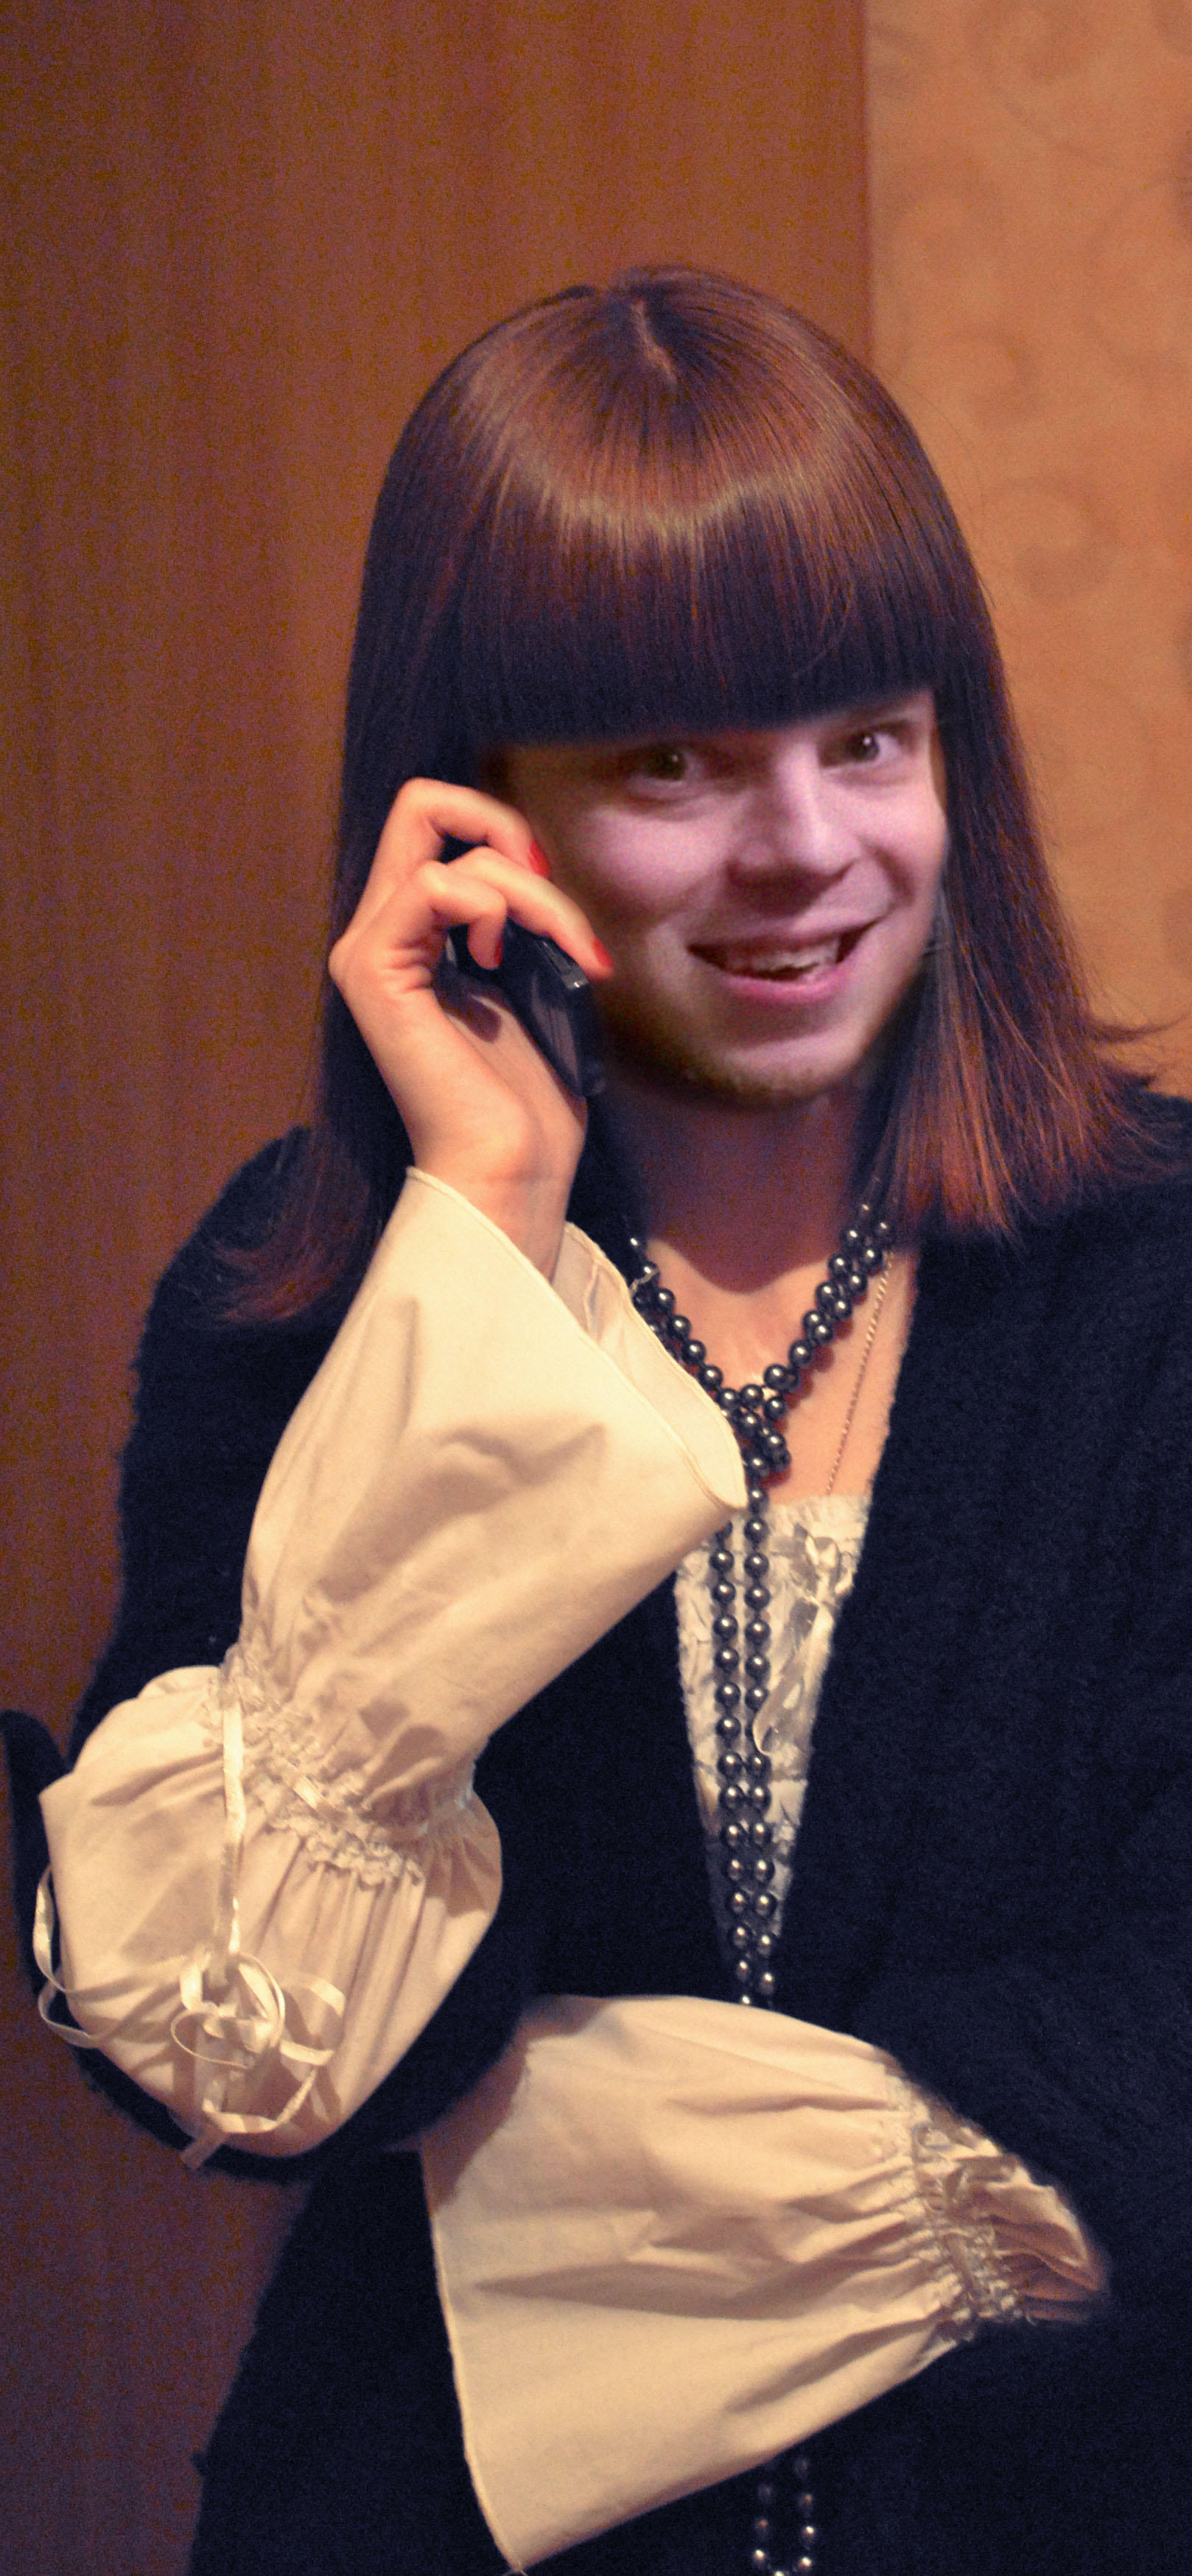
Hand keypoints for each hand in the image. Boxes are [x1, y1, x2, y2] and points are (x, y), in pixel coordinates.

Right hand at [328, 779, 610, 1270]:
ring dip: (531, 894)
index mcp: (410, 935)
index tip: (550, 899)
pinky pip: (433, 885)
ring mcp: (368, 951)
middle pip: (418, 804)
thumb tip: (527, 869)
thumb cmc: (527, 1098)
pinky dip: (495, 907)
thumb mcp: (530, 981)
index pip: (434, 825)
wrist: (510, 1169)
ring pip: (448, 850)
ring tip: (562, 953)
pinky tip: (504, 959)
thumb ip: (514, 919)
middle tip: (548, 898)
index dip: (500, 833)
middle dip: (504, 828)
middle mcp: (378, 934)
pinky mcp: (374, 972)